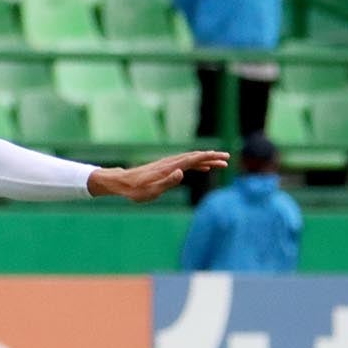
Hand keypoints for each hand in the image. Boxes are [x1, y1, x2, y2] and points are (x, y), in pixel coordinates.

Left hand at [87, 150, 229, 202]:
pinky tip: (202, 167)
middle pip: (195, 156)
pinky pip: (184, 163)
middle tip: (227, 159)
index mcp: (169, 167)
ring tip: (220, 163)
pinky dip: (196, 163)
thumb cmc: (134, 190)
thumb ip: (168, 182)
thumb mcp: (151, 191)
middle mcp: (169, 162)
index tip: (222, 158)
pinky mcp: (164, 167)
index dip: (209, 158)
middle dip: (212, 157)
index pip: (193, 159)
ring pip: (191, 159)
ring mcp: (167, 164)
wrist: (120, 183)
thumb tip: (183, 172)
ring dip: (206, 160)